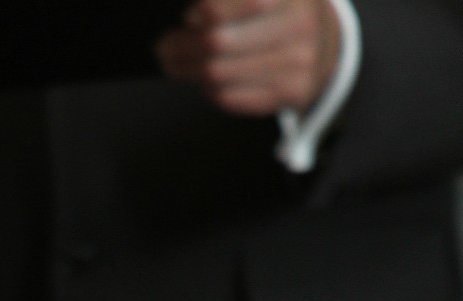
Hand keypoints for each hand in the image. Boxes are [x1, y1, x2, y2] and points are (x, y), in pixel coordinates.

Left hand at [154, 0, 340, 115]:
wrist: (327, 46)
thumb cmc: (280, 10)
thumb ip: (228, 2)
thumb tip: (190, 21)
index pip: (218, 8)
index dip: (197, 14)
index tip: (188, 19)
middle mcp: (295, 23)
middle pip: (216, 43)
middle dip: (181, 48)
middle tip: (165, 48)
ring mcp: (296, 61)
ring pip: (219, 75)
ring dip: (188, 72)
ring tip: (175, 64)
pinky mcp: (290, 92)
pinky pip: (232, 99)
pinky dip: (209, 91)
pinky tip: (204, 83)